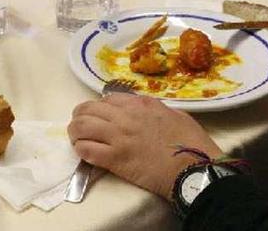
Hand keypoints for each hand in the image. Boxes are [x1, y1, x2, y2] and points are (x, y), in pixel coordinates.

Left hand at [68, 94, 222, 199]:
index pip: (107, 99)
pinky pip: (86, 150)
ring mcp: (118, 137)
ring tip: (77, 138)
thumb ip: (155, 109)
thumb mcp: (175, 114)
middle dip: (80, 116)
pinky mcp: (115, 159)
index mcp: (140, 104)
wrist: (192, 167)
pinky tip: (83, 153)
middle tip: (81, 126)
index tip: (102, 116)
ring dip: (75, 132)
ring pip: (81, 127)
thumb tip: (144, 112)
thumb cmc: (190, 142)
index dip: (100, 107)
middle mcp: (125, 116)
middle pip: (88, 109)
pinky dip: (81, 150)